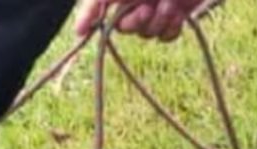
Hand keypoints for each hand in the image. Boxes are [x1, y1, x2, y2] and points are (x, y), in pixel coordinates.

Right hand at [74, 0, 200, 40]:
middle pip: (127, 30)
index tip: (122, 17)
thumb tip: (78, 33)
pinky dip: (171, 28)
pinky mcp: (174, 17)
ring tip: (169, 3)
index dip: (111, 22)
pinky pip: (165, 37)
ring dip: (159, 21)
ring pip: (147, 34)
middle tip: (148, 7)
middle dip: (138, 21)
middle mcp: (134, 2)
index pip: (103, 17)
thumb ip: (96, 6)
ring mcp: (155, 10)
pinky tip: (178, 13)